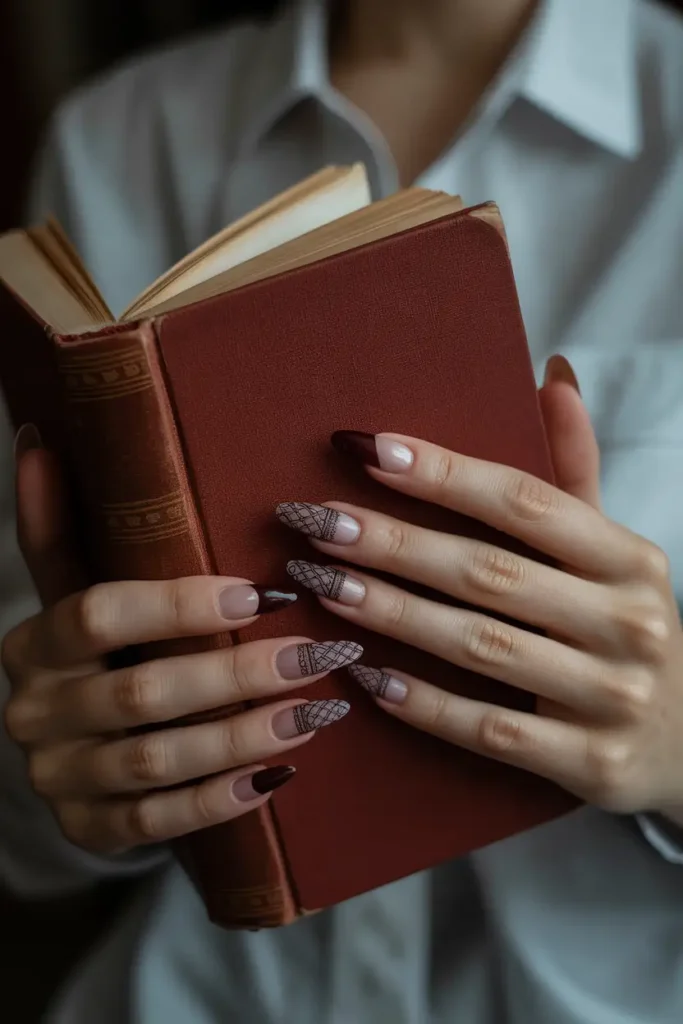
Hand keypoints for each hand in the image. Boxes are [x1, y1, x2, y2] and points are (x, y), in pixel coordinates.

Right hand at [2, 429, 357, 853]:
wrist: (72, 746)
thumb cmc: (94, 651)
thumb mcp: (77, 586)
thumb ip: (61, 525)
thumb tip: (37, 439)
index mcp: (31, 643)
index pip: (96, 614)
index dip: (179, 605)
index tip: (261, 595)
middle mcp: (35, 713)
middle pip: (141, 691)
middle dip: (237, 674)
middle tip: (317, 653)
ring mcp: (59, 779)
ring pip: (157, 760)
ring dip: (245, 735)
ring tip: (318, 708)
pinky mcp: (87, 829)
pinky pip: (158, 823)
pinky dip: (221, 800)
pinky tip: (281, 774)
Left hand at [276, 358, 682, 819]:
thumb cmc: (625, 631)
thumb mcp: (614, 553)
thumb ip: (575, 470)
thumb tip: (552, 373)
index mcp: (629, 558)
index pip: (525, 501)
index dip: (443, 474)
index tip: (368, 449)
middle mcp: (629, 621)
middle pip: (487, 570)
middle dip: (393, 543)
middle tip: (316, 522)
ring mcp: (614, 696)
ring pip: (480, 645)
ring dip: (391, 613)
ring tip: (322, 585)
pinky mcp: (592, 762)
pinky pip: (490, 730)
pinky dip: (425, 704)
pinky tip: (366, 678)